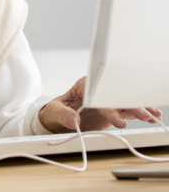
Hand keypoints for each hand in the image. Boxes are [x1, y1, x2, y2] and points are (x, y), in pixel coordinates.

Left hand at [39, 76, 162, 132]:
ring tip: (152, 115)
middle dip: (130, 105)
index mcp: (84, 86)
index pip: (99, 94)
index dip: (108, 105)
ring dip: (140, 108)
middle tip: (142, 115)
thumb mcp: (54, 111)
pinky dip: (140, 113)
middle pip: (116, 96)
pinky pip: (128, 110)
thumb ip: (63, 115)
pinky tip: (152, 116)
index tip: (115, 116)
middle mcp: (98, 92)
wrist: (57, 118)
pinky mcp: (112, 110)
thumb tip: (73, 119)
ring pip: (126, 102)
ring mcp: (106, 101)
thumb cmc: (55, 111)